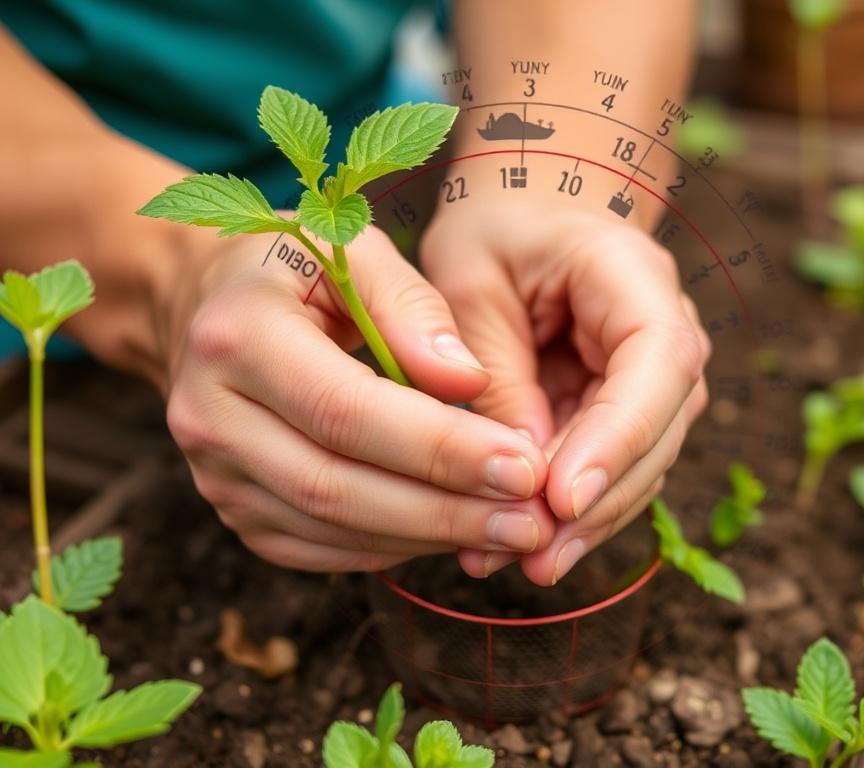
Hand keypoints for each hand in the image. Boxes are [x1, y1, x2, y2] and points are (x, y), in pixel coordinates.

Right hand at [161, 225, 555, 570]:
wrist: (208, 308)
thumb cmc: (296, 271)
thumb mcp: (352, 250)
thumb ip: (413, 308)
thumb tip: (470, 383)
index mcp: (237, 336)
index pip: (347, 410)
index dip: (440, 448)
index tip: (524, 465)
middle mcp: (209, 416)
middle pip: (337, 486)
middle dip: (446, 511)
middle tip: (529, 520)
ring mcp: (215, 475)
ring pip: (332, 529)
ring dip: (428, 539)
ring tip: (509, 531)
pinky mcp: (236, 511)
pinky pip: (321, 548)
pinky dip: (394, 548)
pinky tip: (453, 532)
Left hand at [421, 198, 709, 585]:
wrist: (526, 218)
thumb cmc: (494, 233)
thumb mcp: (469, 281)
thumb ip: (495, 369)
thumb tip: (518, 471)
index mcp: (633, 277)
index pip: (657, 364)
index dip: (618, 438)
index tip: (562, 499)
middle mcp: (665, 332)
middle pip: (658, 431)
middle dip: (596, 502)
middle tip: (530, 557)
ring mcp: (652, 378)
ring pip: (640, 466)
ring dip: (582, 523)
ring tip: (510, 564)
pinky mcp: (625, 411)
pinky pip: (608, 470)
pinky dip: (568, 513)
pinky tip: (517, 548)